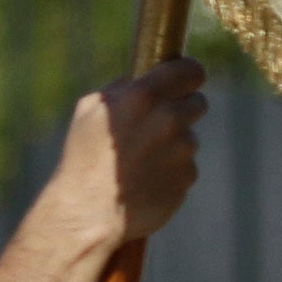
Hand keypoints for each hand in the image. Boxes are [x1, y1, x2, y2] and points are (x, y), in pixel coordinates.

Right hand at [48, 58, 208, 247]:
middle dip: (183, 108)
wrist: (88, 212)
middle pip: (198, 102)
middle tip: (161, 122)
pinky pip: (186, 166)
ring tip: (142, 160)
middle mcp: (168, 120)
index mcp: (143, 96)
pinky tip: (147, 180)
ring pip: (190, 137)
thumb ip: (122, 88)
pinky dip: (172, 171)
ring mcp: (181, 150)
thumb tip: (143, 78)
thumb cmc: (83, 158)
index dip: (188, 74)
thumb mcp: (90, 111)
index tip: (185, 80)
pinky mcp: (187, 177)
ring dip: (174, 143)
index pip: (190, 70)